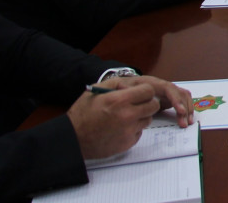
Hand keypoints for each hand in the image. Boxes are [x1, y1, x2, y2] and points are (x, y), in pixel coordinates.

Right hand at [68, 75, 194, 158]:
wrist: (73, 139)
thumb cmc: (82, 113)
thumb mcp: (96, 90)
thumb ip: (117, 84)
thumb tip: (133, 86)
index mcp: (119, 101)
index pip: (148, 91)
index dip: (144, 91)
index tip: (137, 94)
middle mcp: (127, 116)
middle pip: (153, 105)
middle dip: (146, 103)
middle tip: (135, 105)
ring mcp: (129, 131)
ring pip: (148, 119)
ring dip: (141, 116)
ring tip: (124, 117)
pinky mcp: (128, 143)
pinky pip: (140, 132)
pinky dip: (133, 129)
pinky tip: (120, 128)